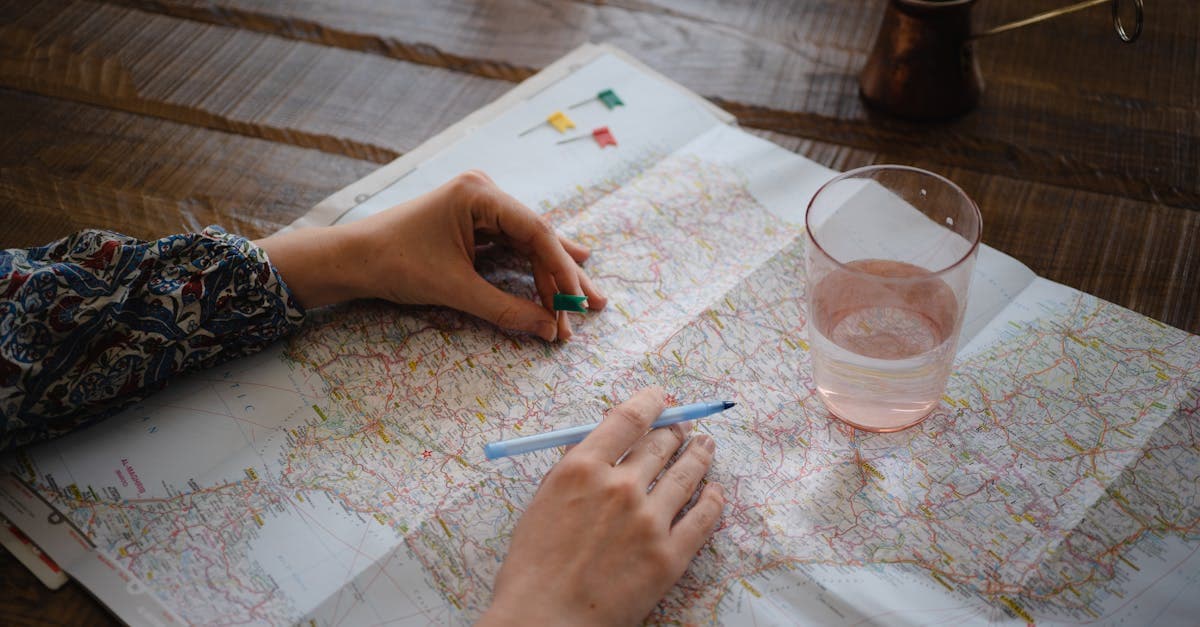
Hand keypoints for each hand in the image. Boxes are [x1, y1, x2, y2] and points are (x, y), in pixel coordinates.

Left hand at [255, 170, 605, 340]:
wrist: (352, 260)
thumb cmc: (395, 264)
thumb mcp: (454, 289)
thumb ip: (505, 308)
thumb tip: (548, 330)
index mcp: (479, 193)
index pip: (535, 229)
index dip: (561, 268)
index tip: (577, 299)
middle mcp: (484, 192)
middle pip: (537, 236)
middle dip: (564, 276)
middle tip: (593, 306)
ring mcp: (480, 207)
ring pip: (529, 243)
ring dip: (553, 275)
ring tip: (585, 300)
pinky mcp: (474, 224)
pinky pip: (513, 247)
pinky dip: (533, 269)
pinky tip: (561, 279)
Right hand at [479, 387, 725, 625]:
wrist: (545, 622)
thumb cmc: (533, 567)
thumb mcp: (541, 503)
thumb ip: (572, 469)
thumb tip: (598, 442)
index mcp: (582, 469)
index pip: (628, 418)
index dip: (652, 401)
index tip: (663, 397)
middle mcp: (620, 487)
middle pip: (661, 443)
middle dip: (675, 431)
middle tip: (683, 429)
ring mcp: (649, 521)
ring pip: (687, 474)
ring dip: (700, 455)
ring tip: (707, 447)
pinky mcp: (670, 556)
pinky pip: (704, 518)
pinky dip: (713, 500)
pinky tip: (715, 492)